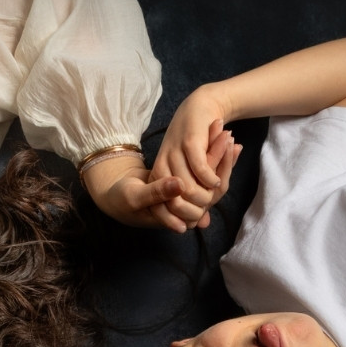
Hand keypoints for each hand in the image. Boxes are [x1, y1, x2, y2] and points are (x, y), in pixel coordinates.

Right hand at [84, 129, 237, 232]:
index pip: (209, 194)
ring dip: (219, 156)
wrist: (115, 195)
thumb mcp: (136, 197)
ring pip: (210, 177)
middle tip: (230, 135)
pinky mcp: (182, 185)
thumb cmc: (122, 199)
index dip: (219, 172)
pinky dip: (209, 154)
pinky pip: (201, 169)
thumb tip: (181, 185)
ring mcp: (187, 197)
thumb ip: (158, 192)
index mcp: (182, 214)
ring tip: (228, 132)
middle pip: (215, 185)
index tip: (228, 146)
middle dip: (223, 161)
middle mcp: (189, 207)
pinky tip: (216, 135)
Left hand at [149, 84, 242, 224]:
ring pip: (189, 189)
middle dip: (195, 209)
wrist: (200, 108)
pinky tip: (215, 180)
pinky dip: (210, 179)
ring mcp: (174, 154)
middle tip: (209, 204)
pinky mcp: (189, 144)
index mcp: (157, 175)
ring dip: (205, 195)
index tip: (195, 220)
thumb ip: (196, 199)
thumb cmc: (196, 146)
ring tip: (214, 192)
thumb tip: (202, 224)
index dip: (180, 219)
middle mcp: (161, 166)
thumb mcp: (191, 175)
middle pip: (177, 203)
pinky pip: (200, 171)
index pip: (163, 209)